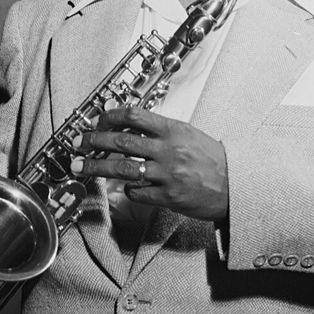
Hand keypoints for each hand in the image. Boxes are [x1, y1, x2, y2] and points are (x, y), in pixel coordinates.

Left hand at [69, 106, 228, 221]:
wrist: (235, 185)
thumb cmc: (212, 160)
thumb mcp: (188, 134)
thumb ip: (159, 130)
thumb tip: (127, 125)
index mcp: (173, 130)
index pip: (134, 116)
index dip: (109, 116)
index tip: (95, 120)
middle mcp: (168, 150)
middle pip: (120, 141)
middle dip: (93, 141)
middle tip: (78, 142)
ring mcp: (166, 175)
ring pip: (122, 168)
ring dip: (96, 167)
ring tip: (80, 166)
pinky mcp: (167, 197)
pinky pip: (136, 192)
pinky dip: (125, 189)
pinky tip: (122, 187)